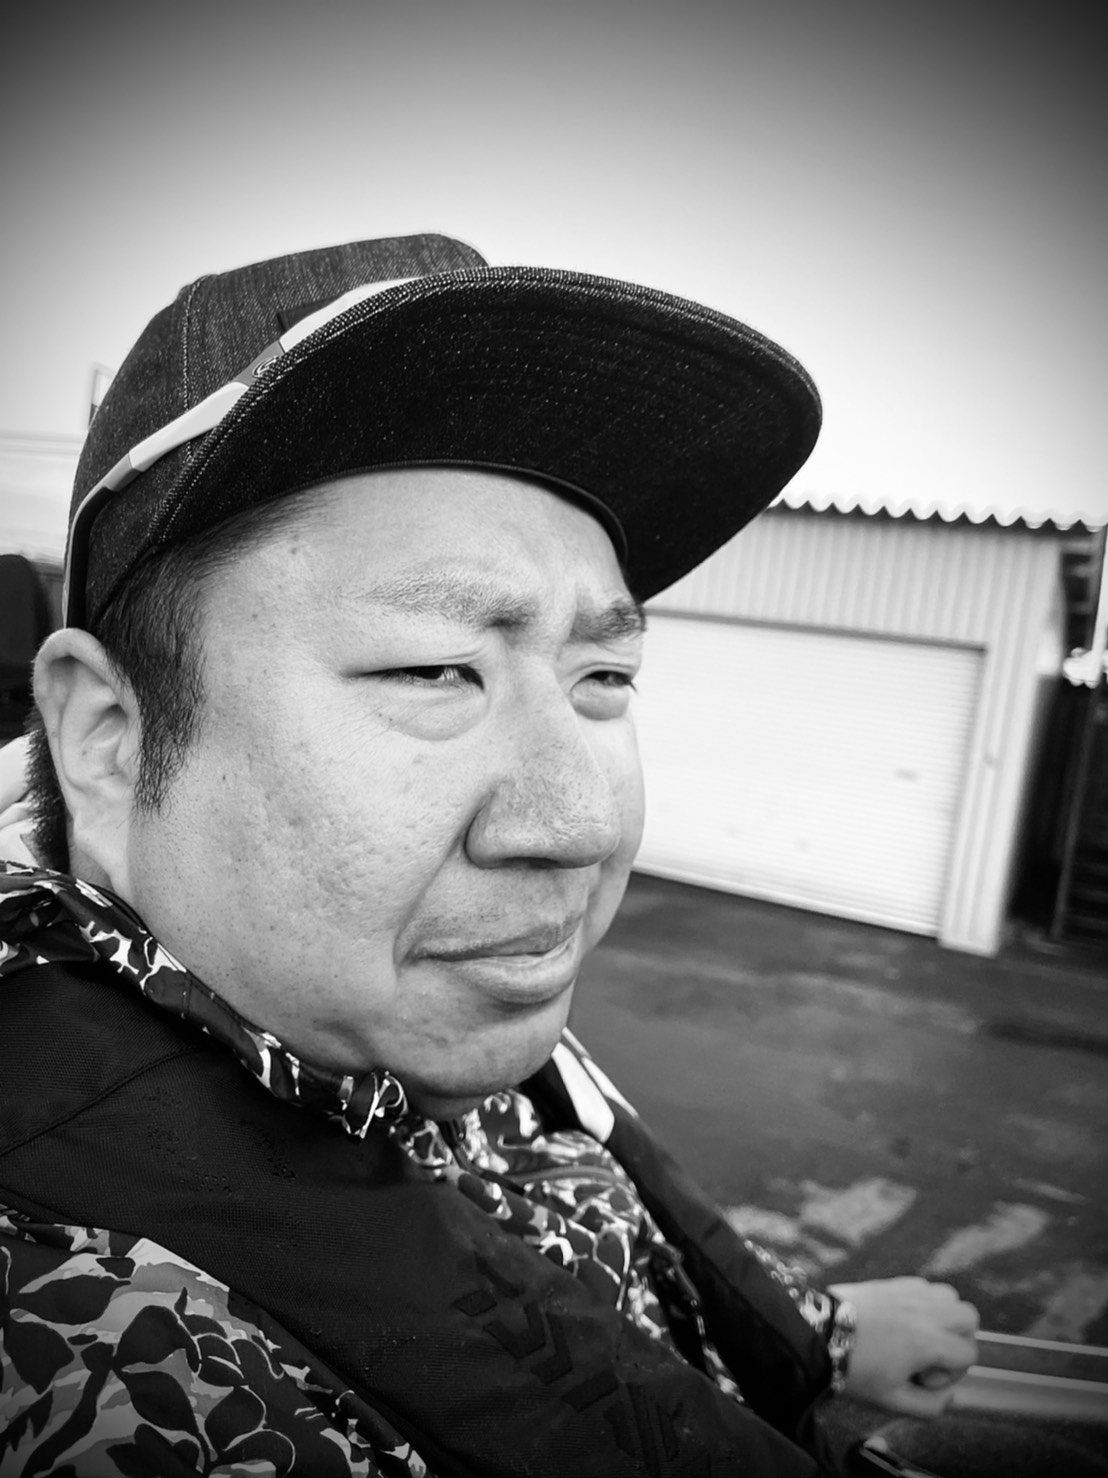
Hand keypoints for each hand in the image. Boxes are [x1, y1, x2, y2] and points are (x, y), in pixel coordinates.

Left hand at [828, 1276, 978, 1416]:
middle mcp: (925, 1310)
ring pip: (950, 1297)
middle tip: (929, 1354)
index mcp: (928, 1340)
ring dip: (944, 1317)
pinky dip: (925, 1302)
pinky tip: (902, 1320)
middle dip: (958, 1339)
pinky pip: (926, 1286)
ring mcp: (910, 1291)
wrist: (818, 1333)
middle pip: (969, 1317)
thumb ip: (931, 1406)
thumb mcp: (892, 1400)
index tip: (921, 1377)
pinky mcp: (894, 1281)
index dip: (952, 1372)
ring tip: (918, 1335)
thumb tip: (950, 1398)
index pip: (969, 1352)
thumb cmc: (854, 1368)